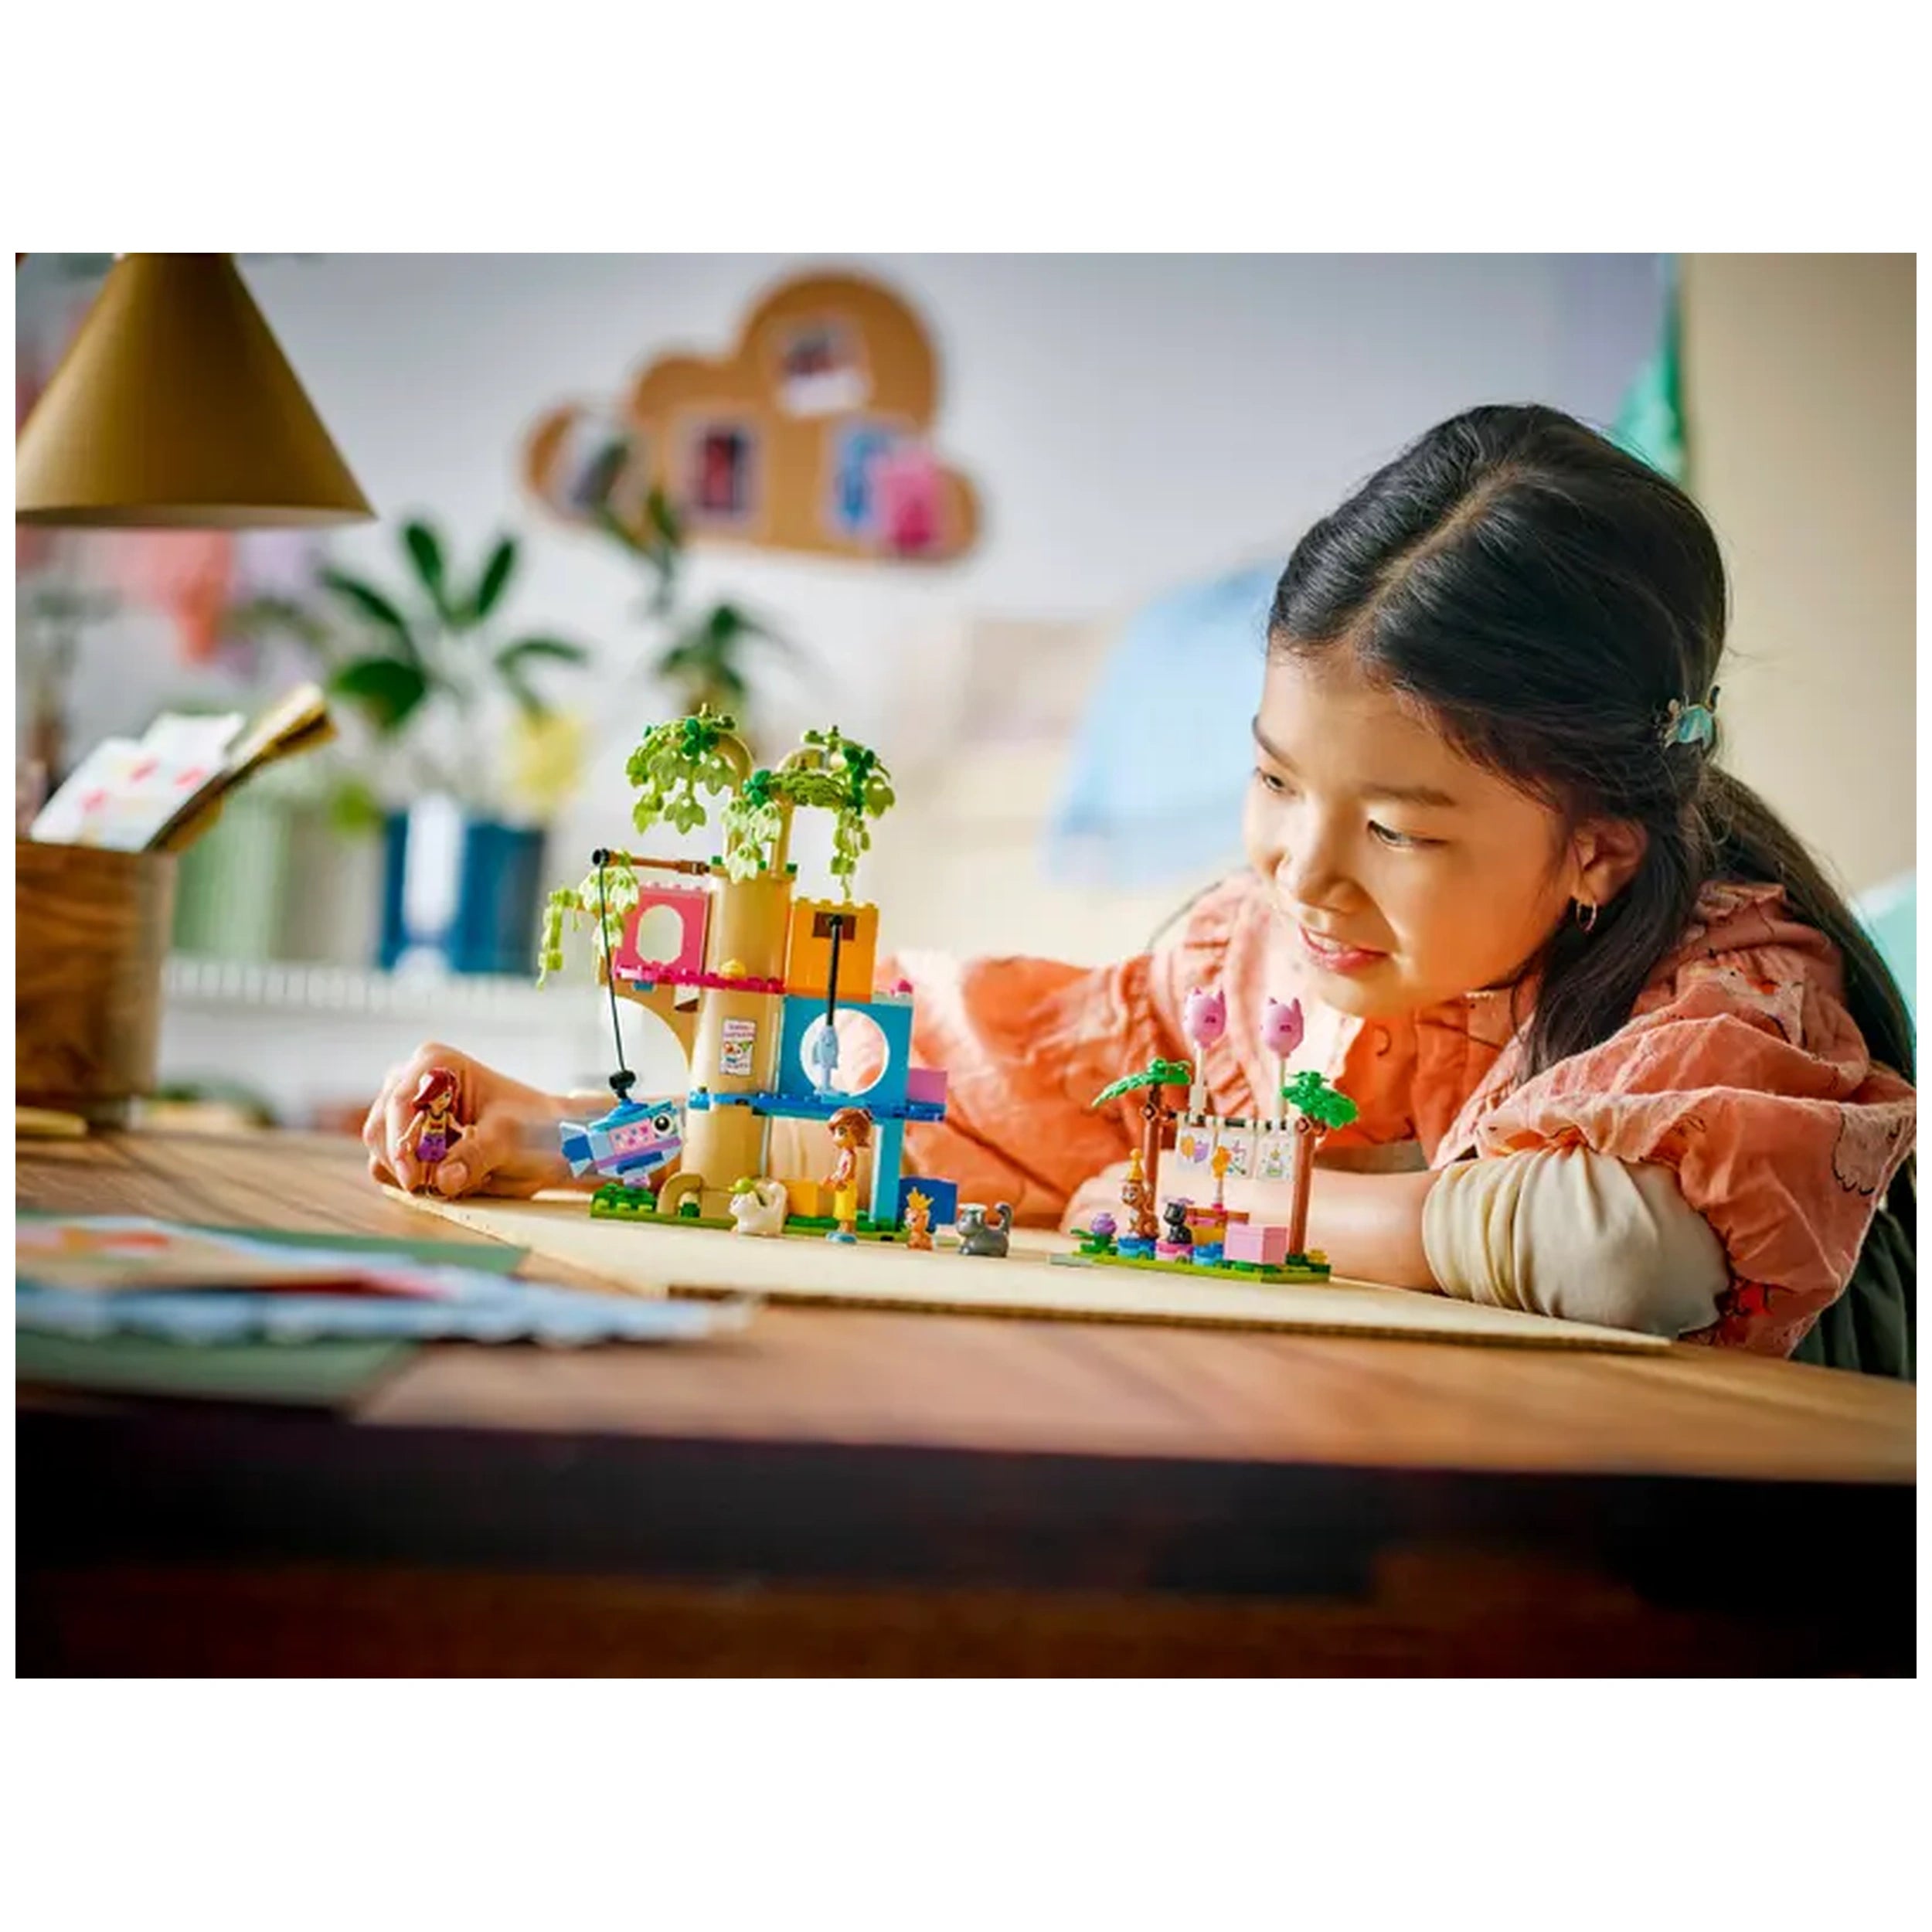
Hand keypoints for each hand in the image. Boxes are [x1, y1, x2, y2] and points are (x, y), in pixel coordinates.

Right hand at [363, 1043, 577, 1199]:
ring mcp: (407, 1111)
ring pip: (381, 1148)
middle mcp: (414, 1081)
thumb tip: (443, 1178)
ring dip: (410, 1172)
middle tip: (434, 1185)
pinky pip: (388, 1165)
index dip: (401, 1143)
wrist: (547, 1140)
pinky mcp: (407, 1139)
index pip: (400, 1102)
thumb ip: (475, 1156)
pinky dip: (412, 1179)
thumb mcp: (509, 1139)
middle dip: (404, 1161)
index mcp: (437, 1063)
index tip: (413, 1179)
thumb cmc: (532, 1127)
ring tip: (455, 1177)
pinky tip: (447, 1177)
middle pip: (381, 1126)